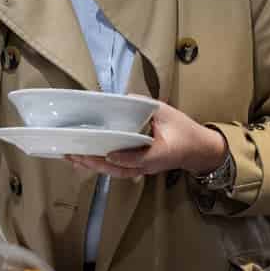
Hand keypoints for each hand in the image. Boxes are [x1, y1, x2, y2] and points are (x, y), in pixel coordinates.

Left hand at [66, 102, 227, 177]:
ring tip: (73, 158)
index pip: (141, 158)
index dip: (125, 157)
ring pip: (114, 172)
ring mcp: (142, 170)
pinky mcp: (137, 169)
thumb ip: (146, 105)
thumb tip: (123, 98)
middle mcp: (149, 165)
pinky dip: (98, 166)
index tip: (109, 154)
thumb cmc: (183, 130)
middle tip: (76, 154)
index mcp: (162, 152)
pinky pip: (115, 170)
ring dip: (93, 166)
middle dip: (97, 163)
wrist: (197, 149)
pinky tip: (83, 160)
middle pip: (120, 169)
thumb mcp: (168, 112)